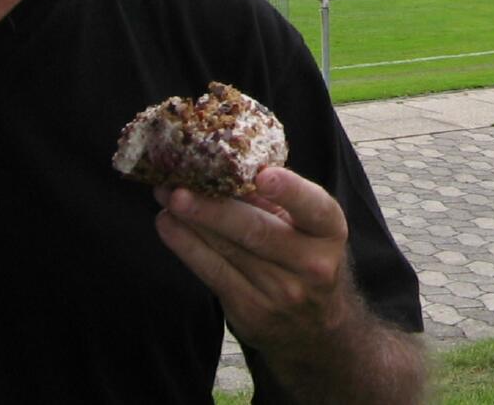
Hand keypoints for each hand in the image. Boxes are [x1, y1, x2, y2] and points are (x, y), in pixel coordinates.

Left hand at [155, 167, 350, 354]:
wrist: (314, 327)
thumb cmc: (306, 256)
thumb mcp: (307, 226)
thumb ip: (274, 201)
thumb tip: (223, 167)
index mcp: (330, 231)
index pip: (313, 207)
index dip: (289, 191)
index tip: (262, 175)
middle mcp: (311, 264)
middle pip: (257, 232)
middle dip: (213, 209)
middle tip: (180, 188)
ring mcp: (280, 292)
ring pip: (228, 252)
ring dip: (190, 223)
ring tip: (164, 197)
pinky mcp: (251, 312)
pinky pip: (213, 274)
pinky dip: (186, 246)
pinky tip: (168, 225)